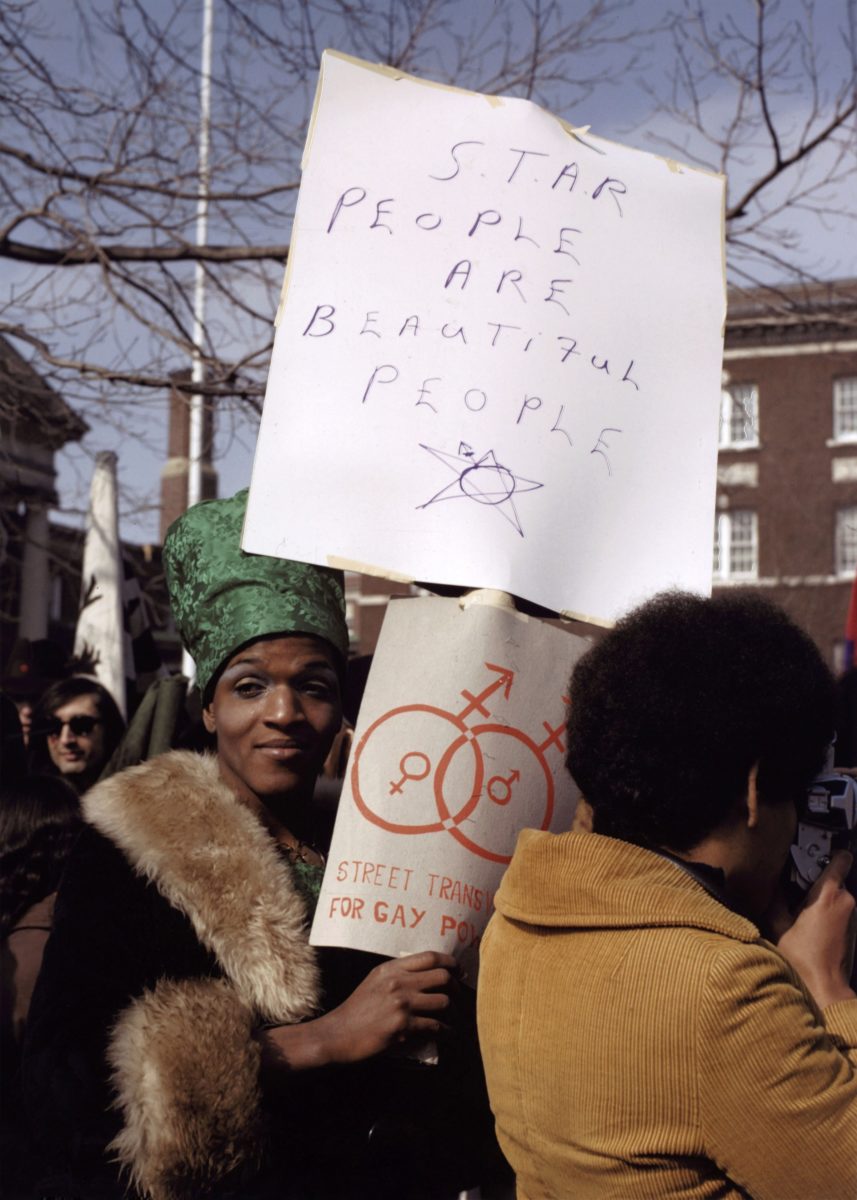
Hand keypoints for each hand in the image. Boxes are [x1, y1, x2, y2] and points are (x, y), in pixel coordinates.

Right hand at [314, 951, 455, 1063]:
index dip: (450, 962)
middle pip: (443, 977)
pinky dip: (447, 1031)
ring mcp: (401, 1005)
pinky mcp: (403, 1027)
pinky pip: (436, 1026)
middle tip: (458, 996)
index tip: (459, 971)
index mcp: (391, 968)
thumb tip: (426, 974)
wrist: (338, 1034)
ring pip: (444, 1002)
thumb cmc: (356, 1009)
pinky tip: (448, 1034)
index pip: (430, 957)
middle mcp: (398, 983)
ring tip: (453, 1018)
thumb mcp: (374, 981)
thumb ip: (397, 974)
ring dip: (454, 1012)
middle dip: (457, 987)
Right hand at [776, 850, 856, 1007]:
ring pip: (838, 896)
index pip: (840, 860)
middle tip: (797, 893)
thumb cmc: (803, 958)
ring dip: (822, 900)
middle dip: (818, 882)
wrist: (825, 987)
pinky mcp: (853, 929)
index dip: (831, 854)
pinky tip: (810, 926)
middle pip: (835, 879)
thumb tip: (771, 883)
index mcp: (827, 895)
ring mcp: (852, 916)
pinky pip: (840, 910)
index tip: (815, 856)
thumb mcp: (778, 925)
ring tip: (802, 913)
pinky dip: (827, 913)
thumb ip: (774, 899)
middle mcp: (845, 902)